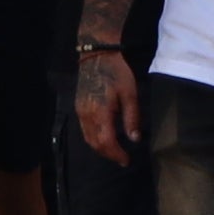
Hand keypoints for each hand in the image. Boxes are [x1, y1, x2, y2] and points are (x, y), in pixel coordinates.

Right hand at [73, 47, 141, 162]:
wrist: (96, 55)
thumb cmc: (116, 72)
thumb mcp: (130, 93)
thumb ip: (132, 117)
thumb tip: (135, 139)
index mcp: (100, 111)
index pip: (106, 142)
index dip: (117, 154)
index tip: (127, 160)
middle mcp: (86, 114)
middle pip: (95, 143)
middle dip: (109, 154)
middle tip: (122, 158)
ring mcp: (80, 111)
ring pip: (88, 138)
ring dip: (101, 148)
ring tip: (115, 151)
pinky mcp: (78, 106)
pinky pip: (85, 130)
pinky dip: (94, 138)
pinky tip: (105, 137)